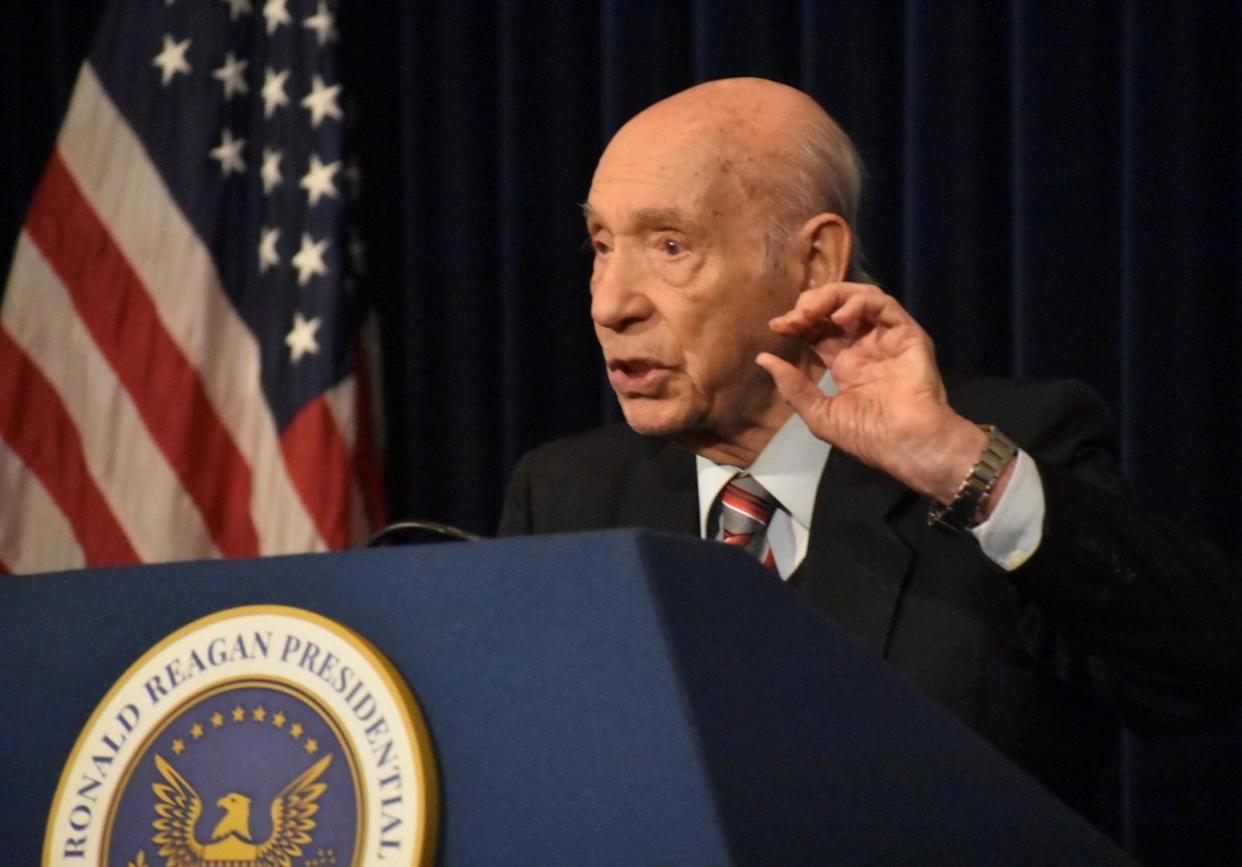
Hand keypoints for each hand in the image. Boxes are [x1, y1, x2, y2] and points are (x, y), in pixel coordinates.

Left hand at [756, 282, 996, 506]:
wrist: (906, 444)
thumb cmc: (867, 436)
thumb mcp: (819, 414)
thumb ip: (793, 386)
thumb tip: (762, 358)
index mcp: (845, 363)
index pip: (818, 329)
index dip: (797, 322)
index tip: (777, 327)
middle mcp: (865, 345)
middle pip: (835, 307)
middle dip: (810, 305)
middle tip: (793, 317)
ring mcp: (886, 337)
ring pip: (859, 297)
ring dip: (830, 297)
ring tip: (810, 312)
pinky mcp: (906, 333)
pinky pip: (883, 304)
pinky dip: (858, 302)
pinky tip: (839, 318)